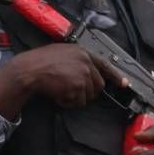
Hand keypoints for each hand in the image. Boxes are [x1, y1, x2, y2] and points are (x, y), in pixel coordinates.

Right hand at [0, 43, 118, 118]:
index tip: (124, 84)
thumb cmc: (39, 62)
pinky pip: (78, 102)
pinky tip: (57, 94)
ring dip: (75, 98)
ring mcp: (83, 74)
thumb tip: (87, 73)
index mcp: (83, 52)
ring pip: (88, 96)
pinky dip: (68, 102)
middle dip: (87, 92)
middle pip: (98, 85)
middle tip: (72, 92)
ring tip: (60, 90)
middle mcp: (86, 62)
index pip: (105, 65)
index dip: (116, 76)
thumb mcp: (62, 53)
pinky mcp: (78, 87)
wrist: (30, 70)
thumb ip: (77, 60)